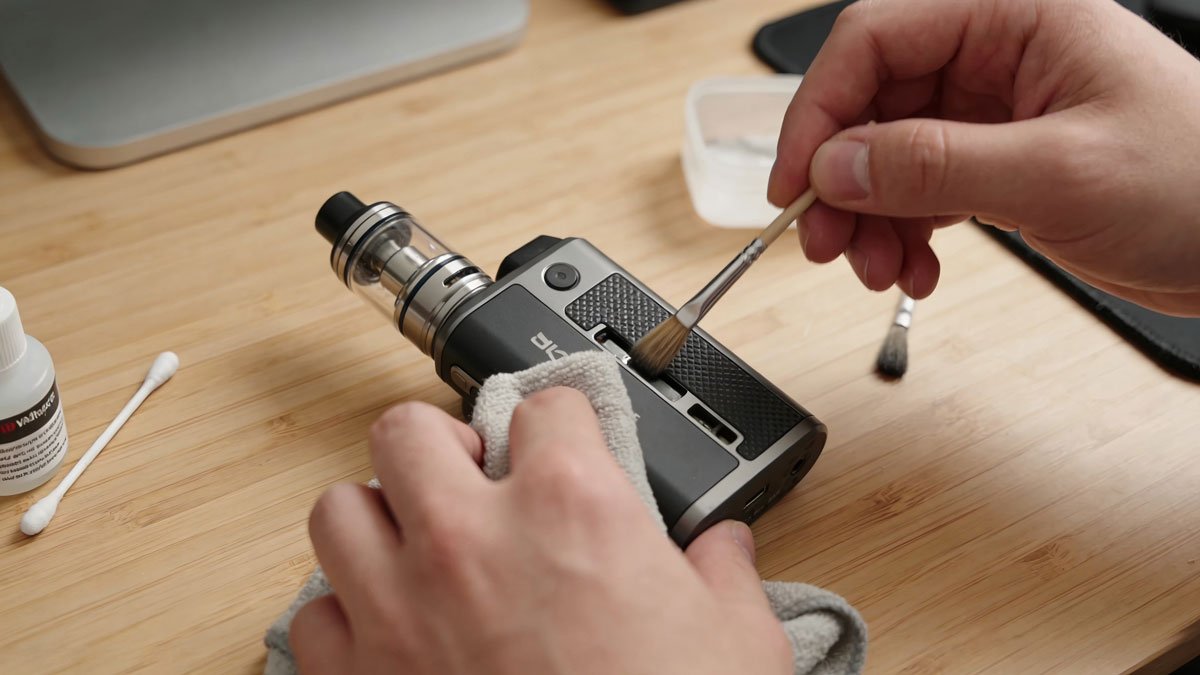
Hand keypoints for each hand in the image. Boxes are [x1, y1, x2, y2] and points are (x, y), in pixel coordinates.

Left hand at [291, 389, 791, 674]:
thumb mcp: (736, 642)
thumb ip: (724, 575)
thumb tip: (722, 550)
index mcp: (569, 508)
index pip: (546, 408)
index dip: (563, 425)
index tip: (566, 445)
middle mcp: (470, 540)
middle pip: (409, 430)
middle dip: (442, 444)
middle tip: (472, 476)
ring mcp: (401, 609)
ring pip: (340, 510)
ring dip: (377, 519)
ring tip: (416, 544)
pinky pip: (313, 619)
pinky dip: (344, 617)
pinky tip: (387, 632)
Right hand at [768, 0, 1199, 315]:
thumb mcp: (1058, 173)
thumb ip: (935, 164)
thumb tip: (836, 165)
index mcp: (1014, 14)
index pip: (874, 39)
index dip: (819, 111)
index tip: (795, 183)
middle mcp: (997, 52)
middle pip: (870, 100)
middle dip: (841, 178)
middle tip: (825, 242)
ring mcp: (994, 109)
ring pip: (885, 152)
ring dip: (868, 217)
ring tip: (878, 270)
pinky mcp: (997, 159)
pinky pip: (918, 188)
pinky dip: (903, 233)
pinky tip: (916, 270)